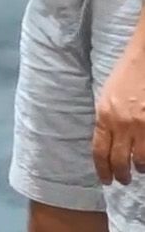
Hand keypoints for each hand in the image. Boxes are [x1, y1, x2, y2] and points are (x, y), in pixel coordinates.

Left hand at [93, 47, 144, 185]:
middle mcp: (122, 123)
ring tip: (140, 169)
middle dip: (121, 175)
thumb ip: (106, 119)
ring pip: (141, 160)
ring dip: (140, 168)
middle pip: (119, 160)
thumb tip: (107, 142)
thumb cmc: (126, 75)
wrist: (144, 58)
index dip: (102, 169)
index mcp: (104, 115)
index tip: (106, 180)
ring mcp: (142, 125)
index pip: (99, 151)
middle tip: (124, 180)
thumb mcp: (107, 96)